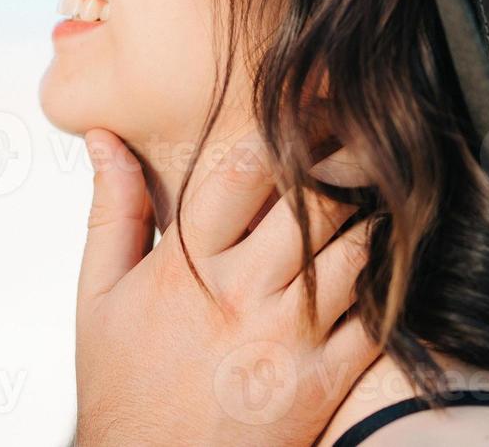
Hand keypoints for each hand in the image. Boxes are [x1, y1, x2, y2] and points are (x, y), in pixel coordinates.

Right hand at [74, 129, 374, 445]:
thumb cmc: (124, 389)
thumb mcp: (97, 296)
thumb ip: (112, 210)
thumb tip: (103, 140)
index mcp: (187, 263)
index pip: (243, 168)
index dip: (282, 124)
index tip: (305, 99)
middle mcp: (243, 293)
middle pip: (315, 199)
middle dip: (341, 158)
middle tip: (359, 132)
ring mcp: (290, 338)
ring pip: (357, 248)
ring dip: (372, 213)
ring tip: (379, 188)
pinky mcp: (325, 380)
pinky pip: (379, 315)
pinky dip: (390, 279)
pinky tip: (388, 257)